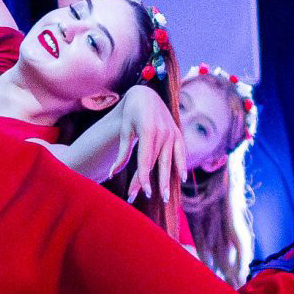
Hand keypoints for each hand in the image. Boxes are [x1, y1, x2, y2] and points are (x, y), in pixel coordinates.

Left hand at [114, 83, 186, 202]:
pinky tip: (180, 179)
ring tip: (165, 197)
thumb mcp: (124, 131)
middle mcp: (163, 133)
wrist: (146, 95)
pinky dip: (181, 165)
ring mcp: (172, 133)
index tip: (138, 192)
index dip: (142, 178)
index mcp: (148, 131)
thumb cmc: (131, 114)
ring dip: (167, 180)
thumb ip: (122, 153)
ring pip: (169, 161)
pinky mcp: (177, 133)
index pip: (145, 161)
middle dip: (152, 183)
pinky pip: (181, 152)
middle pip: (156, 164)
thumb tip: (112, 174)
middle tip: (149, 199)